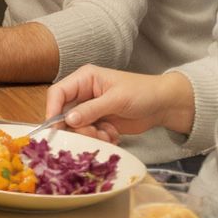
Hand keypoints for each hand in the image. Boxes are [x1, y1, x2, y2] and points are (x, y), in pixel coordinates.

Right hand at [44, 65, 196, 143]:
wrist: (165, 105)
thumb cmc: (142, 92)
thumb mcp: (116, 99)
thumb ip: (91, 109)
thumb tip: (67, 120)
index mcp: (84, 79)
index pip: (57, 93)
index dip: (52, 109)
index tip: (54, 128)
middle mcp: (83, 93)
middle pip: (64, 113)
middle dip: (76, 127)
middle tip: (92, 134)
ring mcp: (90, 109)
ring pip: (76, 127)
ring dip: (90, 135)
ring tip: (107, 135)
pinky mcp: (99, 122)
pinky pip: (88, 134)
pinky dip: (99, 138)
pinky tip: (113, 135)